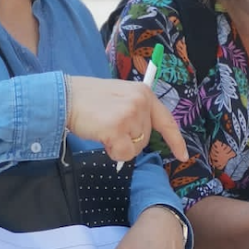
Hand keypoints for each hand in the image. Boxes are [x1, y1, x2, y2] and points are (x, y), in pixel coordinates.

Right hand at [66, 75, 186, 164]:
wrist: (65, 97)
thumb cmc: (88, 100)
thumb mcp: (120, 97)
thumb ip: (135, 112)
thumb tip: (140, 139)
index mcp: (144, 93)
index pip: (166, 120)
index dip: (175, 140)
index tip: (183, 155)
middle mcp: (141, 102)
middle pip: (145, 138)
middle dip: (128, 139)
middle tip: (109, 125)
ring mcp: (130, 114)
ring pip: (135, 148)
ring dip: (119, 146)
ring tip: (103, 128)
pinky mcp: (118, 128)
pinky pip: (124, 154)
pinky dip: (113, 152)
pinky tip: (101, 136)